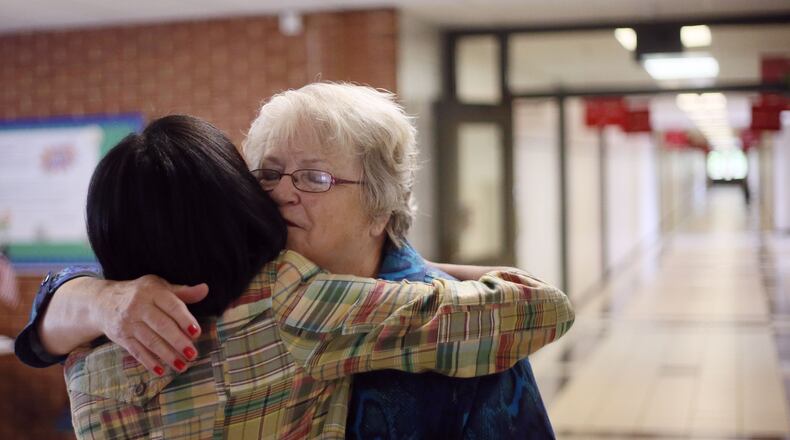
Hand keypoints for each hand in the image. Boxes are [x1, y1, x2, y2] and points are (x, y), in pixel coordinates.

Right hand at [90, 275, 207, 375]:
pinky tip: (162, 371)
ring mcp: (128, 323)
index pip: (171, 306)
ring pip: (150, 341)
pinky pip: (136, 351)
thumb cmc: (140, 293)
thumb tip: (205, 290)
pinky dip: (149, 362)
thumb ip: (182, 292)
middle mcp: (138, 306)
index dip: (184, 319)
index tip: (196, 332)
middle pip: (161, 326)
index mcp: (152, 292)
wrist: (102, 301)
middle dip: (178, 342)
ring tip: (183, 366)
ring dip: (167, 356)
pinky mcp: (121, 337)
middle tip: (193, 354)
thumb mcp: (159, 286)